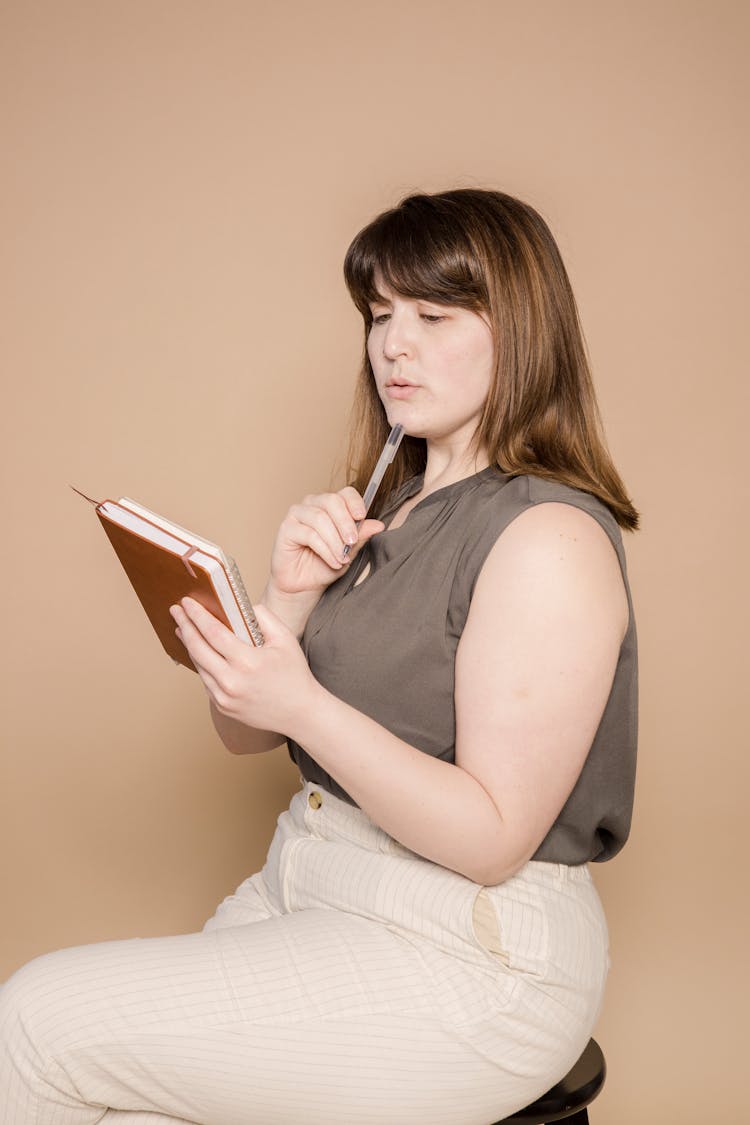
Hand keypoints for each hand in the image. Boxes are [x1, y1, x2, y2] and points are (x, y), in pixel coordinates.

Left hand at [169, 597, 319, 736]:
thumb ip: (264, 617)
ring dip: (188, 644)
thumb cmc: (294, 674)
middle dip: (185, 625)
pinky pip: (206, 680)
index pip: (213, 633)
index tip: (186, 602)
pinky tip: (199, 651)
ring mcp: (224, 697)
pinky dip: (201, 662)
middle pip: (198, 648)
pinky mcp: (222, 707)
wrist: (300, 713)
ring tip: (183, 628)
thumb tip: (240, 606)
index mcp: (247, 662)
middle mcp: (232, 681)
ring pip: (199, 665)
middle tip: (176, 610)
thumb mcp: (285, 639)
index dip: (197, 615)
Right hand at [268, 486, 383, 598]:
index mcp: (330, 505)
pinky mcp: (286, 528)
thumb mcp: (349, 552)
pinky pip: (309, 534)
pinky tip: (332, 561)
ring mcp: (297, 514)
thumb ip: (361, 537)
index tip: (362, 517)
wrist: (305, 585)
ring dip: (335, 541)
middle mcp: (313, 504)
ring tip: (342, 558)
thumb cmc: (325, 565)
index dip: (355, 502)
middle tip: (352, 542)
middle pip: (332, 501)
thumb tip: (378, 525)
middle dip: (346, 523)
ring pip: (320, 519)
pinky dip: (325, 550)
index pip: (345, 493)